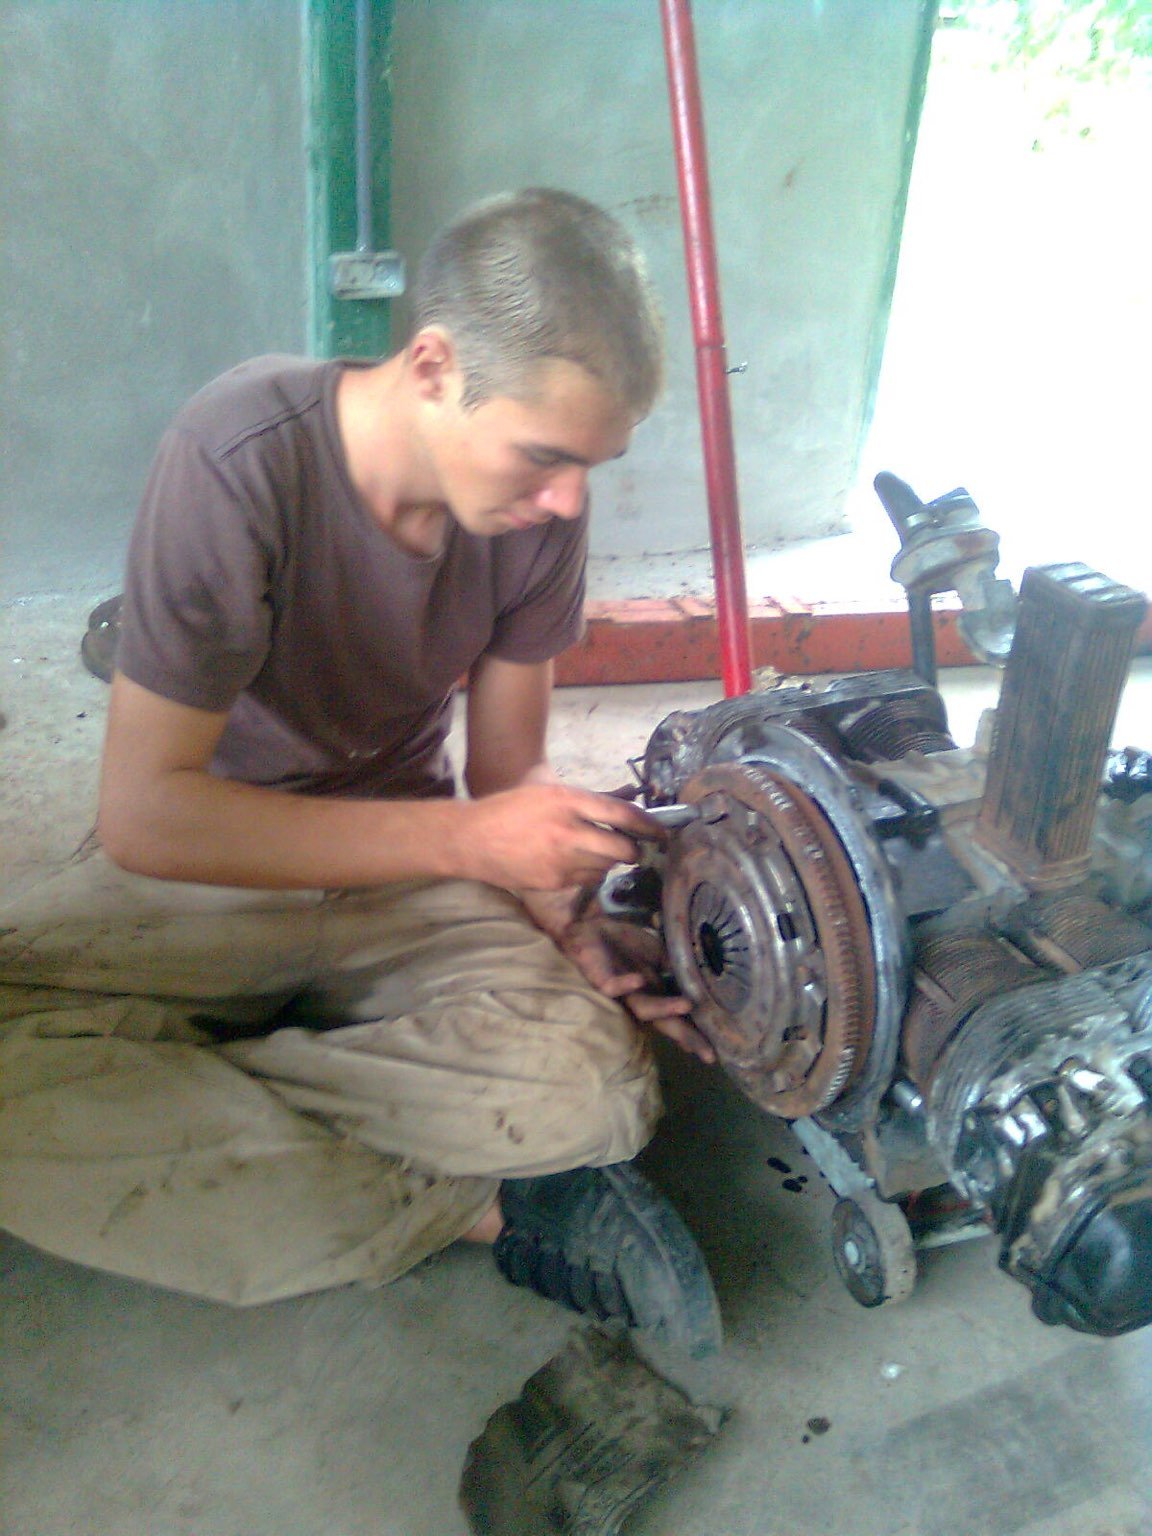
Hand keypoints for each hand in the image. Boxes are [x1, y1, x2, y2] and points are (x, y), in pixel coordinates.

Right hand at [461, 783, 661, 891]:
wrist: (470, 839)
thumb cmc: (509, 810)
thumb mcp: (547, 792)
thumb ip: (588, 799)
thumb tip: (629, 799)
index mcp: (566, 801)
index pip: (621, 814)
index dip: (648, 824)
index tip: (662, 831)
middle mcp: (567, 831)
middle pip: (621, 848)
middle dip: (632, 849)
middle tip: (632, 846)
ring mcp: (560, 860)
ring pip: (606, 867)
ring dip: (608, 861)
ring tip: (593, 851)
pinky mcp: (554, 882)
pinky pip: (586, 879)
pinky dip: (588, 872)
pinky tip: (572, 862)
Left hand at [521, 890, 716, 1063]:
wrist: (589, 925)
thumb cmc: (622, 942)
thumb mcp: (657, 952)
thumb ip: (674, 967)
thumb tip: (700, 979)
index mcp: (653, 994)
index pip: (677, 1019)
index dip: (695, 1034)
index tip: (714, 1052)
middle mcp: (638, 998)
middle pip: (663, 1023)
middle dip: (685, 1036)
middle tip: (706, 1052)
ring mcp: (621, 991)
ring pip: (642, 1008)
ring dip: (664, 1008)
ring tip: (686, 1006)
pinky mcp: (601, 979)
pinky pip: (612, 986)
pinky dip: (625, 984)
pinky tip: (638, 980)